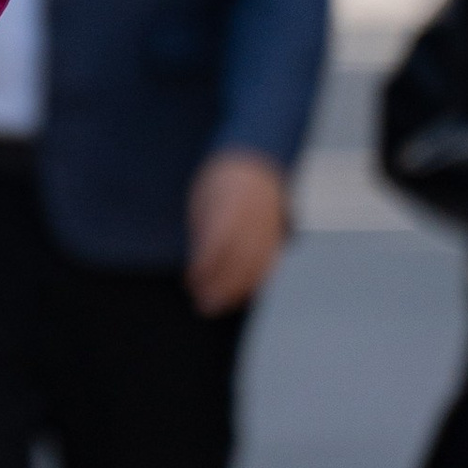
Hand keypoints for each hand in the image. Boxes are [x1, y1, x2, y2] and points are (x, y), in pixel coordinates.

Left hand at [185, 149, 289, 315]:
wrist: (255, 162)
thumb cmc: (219, 184)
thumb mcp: (204, 200)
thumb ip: (204, 230)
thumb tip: (197, 266)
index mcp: (231, 204)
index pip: (218, 243)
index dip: (204, 267)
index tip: (190, 283)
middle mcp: (253, 217)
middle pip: (239, 259)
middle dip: (221, 286)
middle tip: (203, 306)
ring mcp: (269, 226)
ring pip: (257, 265)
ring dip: (238, 289)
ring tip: (218, 305)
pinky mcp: (278, 234)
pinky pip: (269, 262)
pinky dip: (255, 280)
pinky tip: (239, 293)